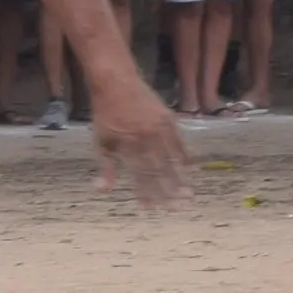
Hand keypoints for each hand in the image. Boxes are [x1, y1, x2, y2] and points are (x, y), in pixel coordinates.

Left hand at [92, 82, 192, 210]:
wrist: (116, 83)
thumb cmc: (105, 114)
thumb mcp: (100, 140)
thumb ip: (106, 166)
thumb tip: (103, 190)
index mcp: (127, 145)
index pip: (138, 175)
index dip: (144, 193)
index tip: (151, 209)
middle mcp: (145, 138)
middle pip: (158, 170)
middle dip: (166, 191)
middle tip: (176, 209)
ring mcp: (159, 128)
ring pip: (171, 159)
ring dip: (179, 179)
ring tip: (187, 195)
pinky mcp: (169, 119)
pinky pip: (180, 142)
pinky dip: (185, 158)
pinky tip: (191, 171)